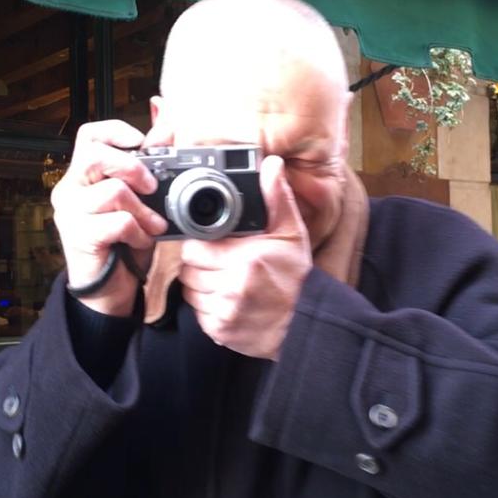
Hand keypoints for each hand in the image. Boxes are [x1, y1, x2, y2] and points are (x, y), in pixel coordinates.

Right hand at [52, 120, 170, 316]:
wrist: (107, 291)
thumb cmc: (122, 243)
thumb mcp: (140, 201)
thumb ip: (148, 165)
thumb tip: (166, 127)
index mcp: (82, 176)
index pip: (90, 136)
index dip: (117, 131)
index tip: (141, 144)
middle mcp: (69, 190)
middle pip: (96, 154)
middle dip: (133, 167)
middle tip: (152, 187)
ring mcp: (70, 214)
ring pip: (113, 191)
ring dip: (143, 210)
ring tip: (151, 226)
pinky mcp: (79, 237)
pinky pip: (119, 222)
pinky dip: (139, 233)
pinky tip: (140, 242)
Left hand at [179, 156, 311, 359]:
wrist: (307, 322)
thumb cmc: (297, 277)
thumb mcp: (291, 233)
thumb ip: (277, 198)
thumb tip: (271, 166)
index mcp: (246, 259)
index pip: (195, 248)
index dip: (202, 245)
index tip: (216, 246)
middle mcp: (233, 287)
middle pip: (189, 270)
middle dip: (201, 265)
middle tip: (222, 264)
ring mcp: (226, 312)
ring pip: (191, 292)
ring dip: (203, 286)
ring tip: (226, 282)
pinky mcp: (221, 331)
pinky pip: (199, 314)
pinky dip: (208, 308)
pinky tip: (228, 301)